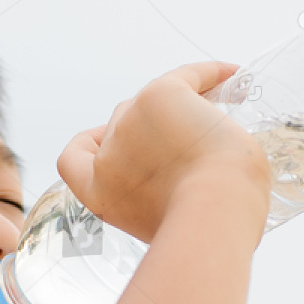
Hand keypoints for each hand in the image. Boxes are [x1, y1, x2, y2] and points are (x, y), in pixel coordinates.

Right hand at [56, 61, 271, 243]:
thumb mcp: (167, 224)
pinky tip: (231, 74)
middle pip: (121, 127)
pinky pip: (187, 76)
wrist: (215, 215)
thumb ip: (161, 205)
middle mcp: (108, 158)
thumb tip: (189, 183)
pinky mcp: (160, 96)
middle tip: (192, 140)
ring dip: (180, 106)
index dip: (90, 148)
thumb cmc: (204, 229)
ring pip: (154, 104)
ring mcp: (130, 124)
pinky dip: (210, 73)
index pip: (72, 161)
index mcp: (102, 196)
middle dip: (152, 131)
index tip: (110, 145)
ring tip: (217, 112)